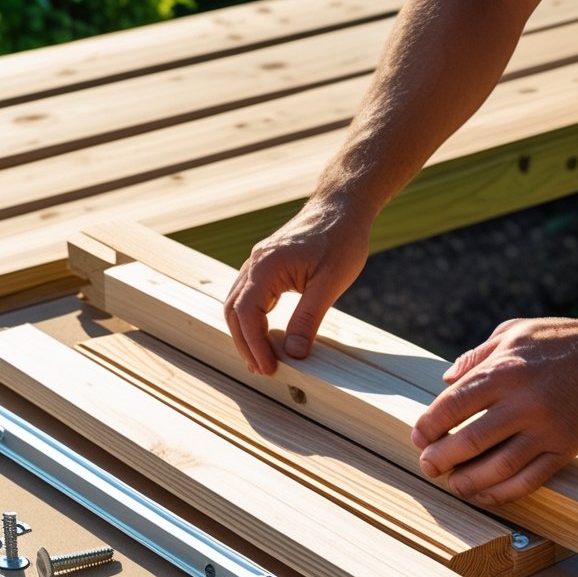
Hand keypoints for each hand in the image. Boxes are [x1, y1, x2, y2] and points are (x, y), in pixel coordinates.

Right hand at [224, 201, 369, 373]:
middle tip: (264, 370)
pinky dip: (252, 319)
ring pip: (238, 304)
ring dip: (246, 334)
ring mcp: (258, 263)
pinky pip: (249, 296)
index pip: (247, 314)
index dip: (254, 345)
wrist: (343, 206)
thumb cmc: (341, 238)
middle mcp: (255, 264)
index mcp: (266, 266)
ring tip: (262, 359)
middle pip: (234, 311)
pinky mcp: (266, 266)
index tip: (269, 368)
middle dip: (245, 344)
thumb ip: (309, 318)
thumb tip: (294, 354)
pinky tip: (266, 335)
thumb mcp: (330, 283)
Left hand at [410, 315, 577, 502]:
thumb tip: (446, 381)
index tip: (419, 438)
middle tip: (428, 467)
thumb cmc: (559, 340)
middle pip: (470, 440)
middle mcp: (524, 402)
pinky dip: (504, 492)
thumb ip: (477, 356)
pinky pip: (530, 479)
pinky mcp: (565, 447)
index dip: (429, 426)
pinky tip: (486, 493)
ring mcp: (546, 428)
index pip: (454, 404)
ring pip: (499, 467)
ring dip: (469, 481)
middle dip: (441, 459)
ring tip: (453, 484)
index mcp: (505, 370)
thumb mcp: (513, 332)